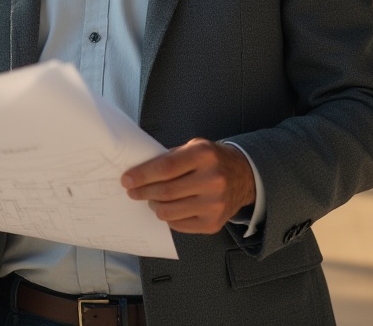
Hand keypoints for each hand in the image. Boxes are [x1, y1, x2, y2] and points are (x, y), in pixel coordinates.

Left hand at [121, 139, 255, 233]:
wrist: (245, 177)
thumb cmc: (213, 160)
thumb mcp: (195, 147)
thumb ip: (171, 157)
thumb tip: (140, 172)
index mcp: (204, 155)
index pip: (165, 168)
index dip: (142, 175)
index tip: (127, 179)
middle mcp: (212, 180)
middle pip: (165, 191)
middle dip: (143, 192)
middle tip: (133, 191)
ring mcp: (214, 205)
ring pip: (169, 212)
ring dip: (154, 205)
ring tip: (153, 199)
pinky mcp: (213, 223)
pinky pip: (178, 225)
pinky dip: (168, 217)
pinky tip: (169, 207)